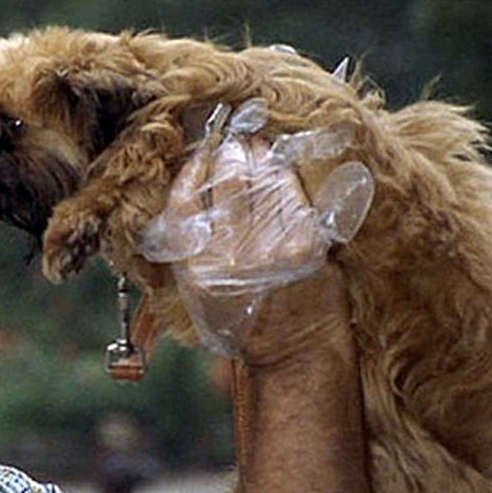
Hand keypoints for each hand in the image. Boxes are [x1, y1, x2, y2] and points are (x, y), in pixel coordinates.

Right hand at [140, 98, 372, 359]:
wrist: (294, 351)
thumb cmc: (243, 321)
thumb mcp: (197, 290)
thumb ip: (189, 243)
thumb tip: (191, 184)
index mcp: (195, 267)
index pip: (185, 199)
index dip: (194, 168)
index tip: (201, 153)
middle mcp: (231, 256)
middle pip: (230, 178)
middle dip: (232, 151)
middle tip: (235, 141)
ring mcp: (272, 248)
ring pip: (267, 179)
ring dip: (263, 157)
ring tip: (259, 150)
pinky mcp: (307, 244)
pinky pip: (295, 195)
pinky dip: (288, 178)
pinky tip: (283, 173)